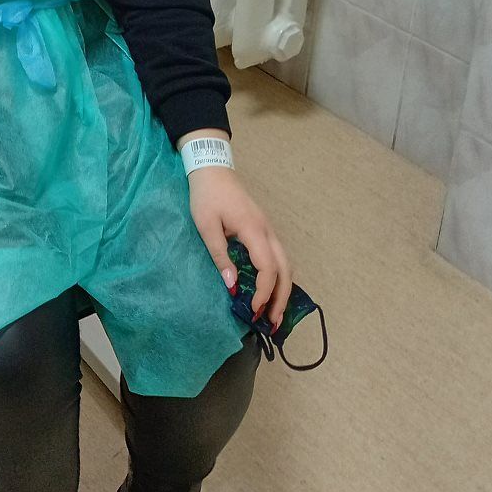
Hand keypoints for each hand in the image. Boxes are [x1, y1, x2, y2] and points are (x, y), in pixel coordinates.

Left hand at [187, 166, 292, 333]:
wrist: (212, 169)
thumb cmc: (206, 196)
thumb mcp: (206, 226)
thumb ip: (220, 255)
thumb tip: (232, 286)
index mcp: (254, 230)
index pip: (268, 268)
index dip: (263, 293)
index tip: (252, 310)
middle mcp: (267, 231)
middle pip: (285, 269)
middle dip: (281, 299)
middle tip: (273, 323)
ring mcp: (268, 229)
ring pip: (285, 264)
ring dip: (283, 289)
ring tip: (274, 313)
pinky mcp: (264, 230)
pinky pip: (278, 257)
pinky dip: (279, 277)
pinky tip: (270, 290)